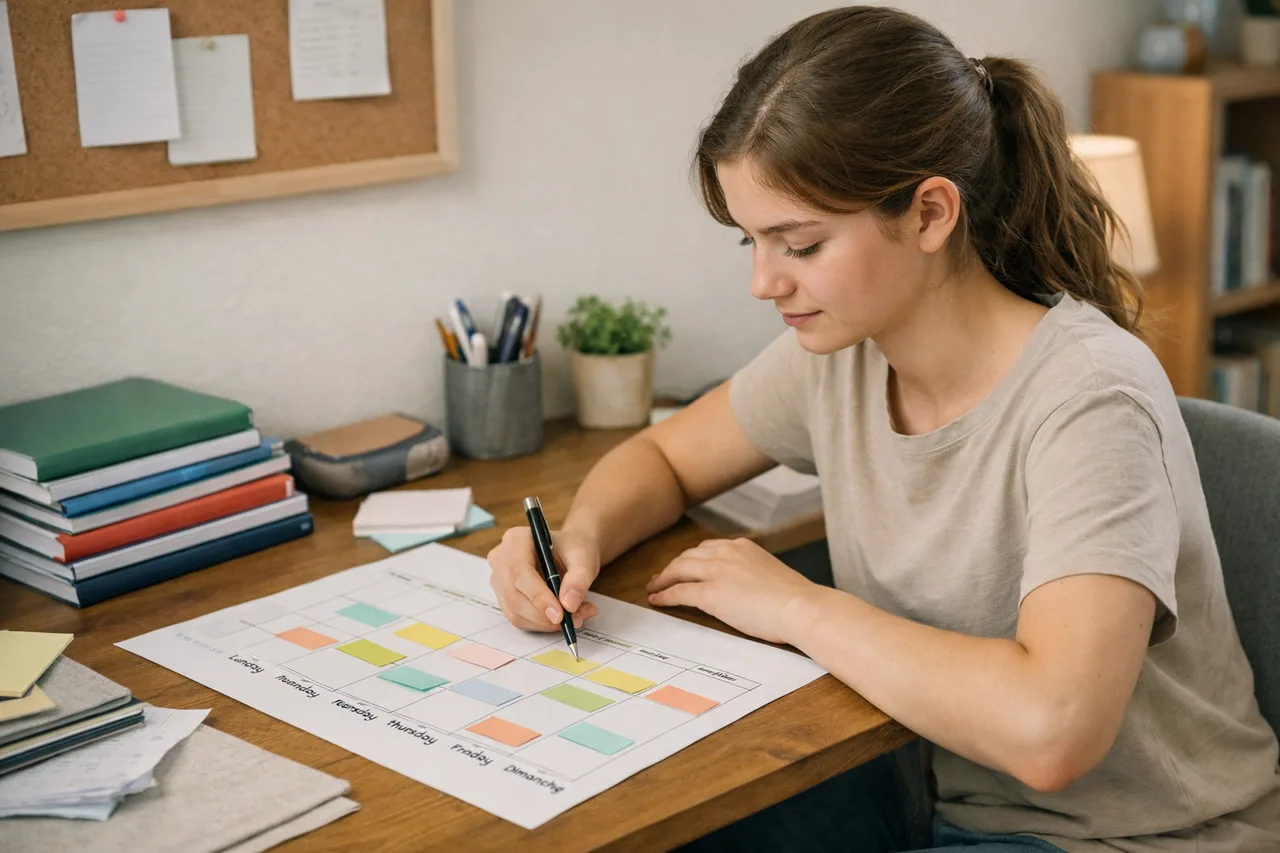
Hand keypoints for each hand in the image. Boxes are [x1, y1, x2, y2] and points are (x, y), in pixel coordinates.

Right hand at [487, 526, 599, 631]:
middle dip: (544, 615)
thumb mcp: (584, 558)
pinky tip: (562, 619)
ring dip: (546, 623)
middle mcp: (501, 559)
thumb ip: (579, 579)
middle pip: (514, 595)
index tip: (559, 615)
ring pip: (515, 611)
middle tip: (574, 620)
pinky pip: (518, 619)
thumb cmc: (573, 550)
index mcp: (516, 539)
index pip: (519, 571)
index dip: (538, 596)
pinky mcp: (504, 598)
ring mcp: (499, 580)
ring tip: (576, 617)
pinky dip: (542, 625)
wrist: (570, 553)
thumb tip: (569, 604)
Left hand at [646, 538, 815, 643]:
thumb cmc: (794, 599)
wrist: (799, 607)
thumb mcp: (770, 574)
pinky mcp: (710, 593)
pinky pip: (679, 592)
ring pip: (678, 570)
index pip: (707, 549)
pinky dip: (664, 595)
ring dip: (663, 579)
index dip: (691, 558)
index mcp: (741, 547)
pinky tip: (657, 600)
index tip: (683, 565)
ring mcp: (716, 572)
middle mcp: (726, 553)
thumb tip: (746, 588)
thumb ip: (752, 574)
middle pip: (688, 556)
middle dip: (672, 567)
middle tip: (660, 576)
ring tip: (654, 587)